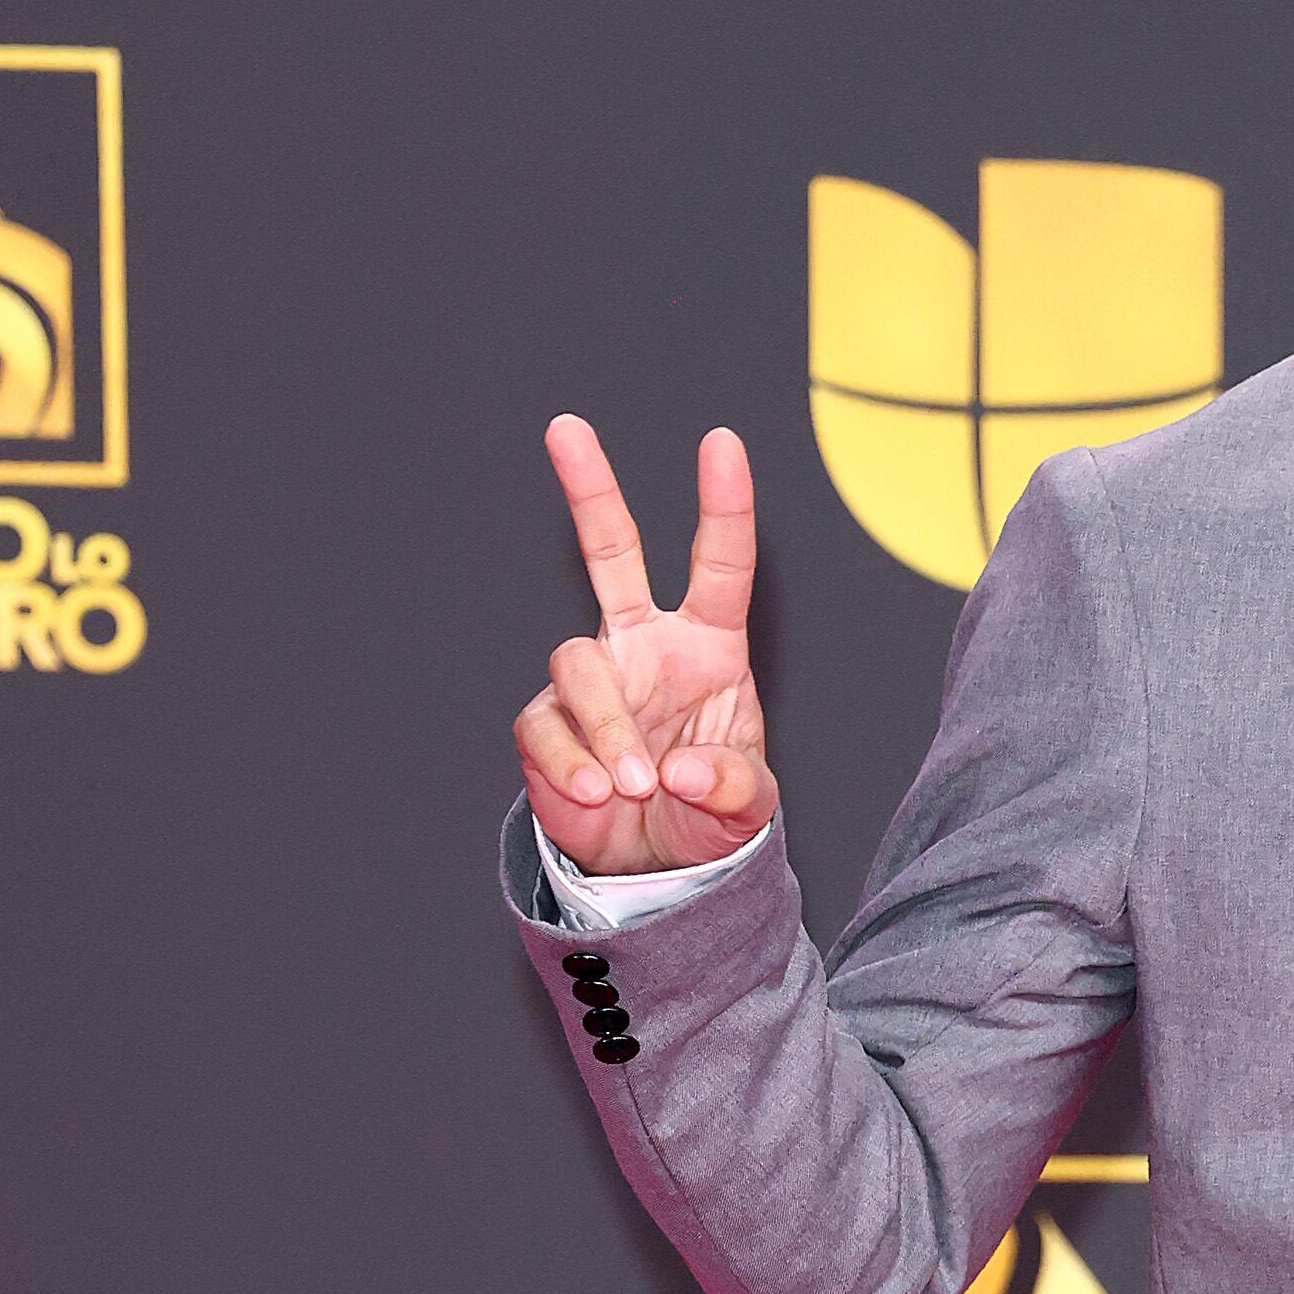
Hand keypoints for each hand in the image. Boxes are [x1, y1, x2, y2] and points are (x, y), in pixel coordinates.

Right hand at [513, 419, 777, 874]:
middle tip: (566, 427)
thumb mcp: (747, 806)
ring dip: (607, 726)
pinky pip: (546, 728)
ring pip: (578, 663)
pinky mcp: (548, 725)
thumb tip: (681, 768)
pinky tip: (594, 795)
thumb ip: (734, 786)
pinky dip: (570, 764)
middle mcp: (643, 646)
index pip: (719, 566)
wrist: (657, 867)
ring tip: (632, 783)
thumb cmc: (707, 811)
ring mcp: (592, 681)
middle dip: (590, 489)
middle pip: (610, 551)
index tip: (721, 444)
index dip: (722, 506)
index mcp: (707, 646)